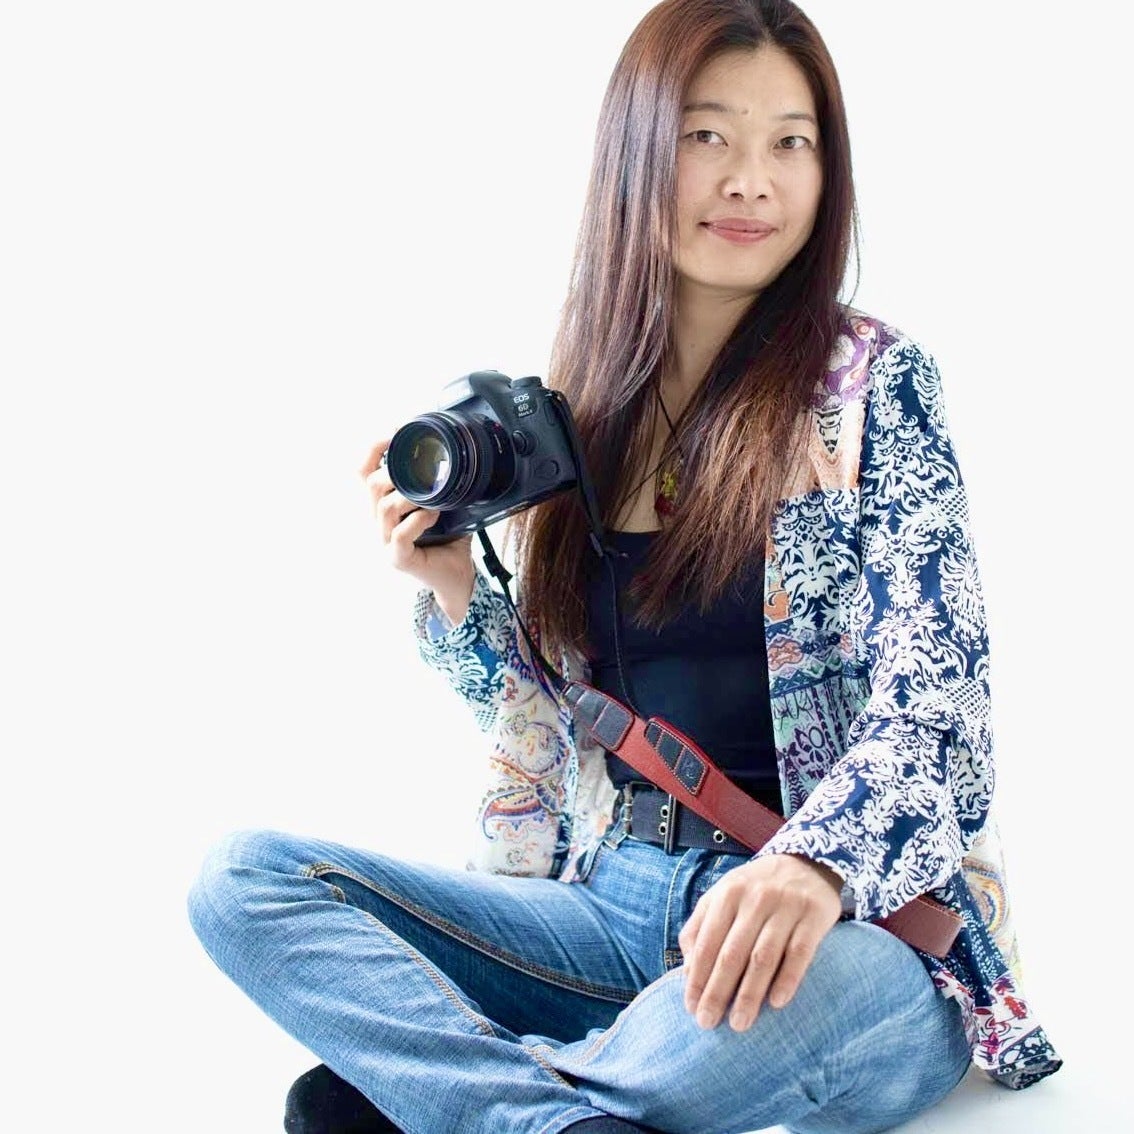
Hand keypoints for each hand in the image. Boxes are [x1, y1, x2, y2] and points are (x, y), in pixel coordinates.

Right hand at [359, 439, 474, 622]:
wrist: (457, 575)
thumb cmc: (449, 538)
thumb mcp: (446, 502)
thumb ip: (443, 481)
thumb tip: (457, 451)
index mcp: (387, 503)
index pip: (364, 472)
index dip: (373, 450)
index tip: (394, 433)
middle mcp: (380, 520)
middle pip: (372, 485)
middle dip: (396, 471)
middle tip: (422, 470)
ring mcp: (386, 540)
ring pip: (384, 507)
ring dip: (410, 496)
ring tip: (433, 497)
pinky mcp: (398, 558)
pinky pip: (399, 534)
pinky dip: (417, 520)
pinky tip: (433, 515)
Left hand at [677, 853, 842, 1031]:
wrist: (807, 863)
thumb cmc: (756, 889)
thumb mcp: (723, 896)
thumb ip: (701, 926)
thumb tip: (687, 971)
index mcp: (727, 894)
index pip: (707, 942)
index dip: (697, 977)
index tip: (690, 1008)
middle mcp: (754, 898)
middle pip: (732, 953)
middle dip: (717, 991)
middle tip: (708, 1023)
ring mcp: (785, 907)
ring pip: (763, 957)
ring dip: (749, 994)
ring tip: (739, 1023)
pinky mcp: (813, 916)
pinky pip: (799, 953)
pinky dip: (788, 979)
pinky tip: (777, 1003)